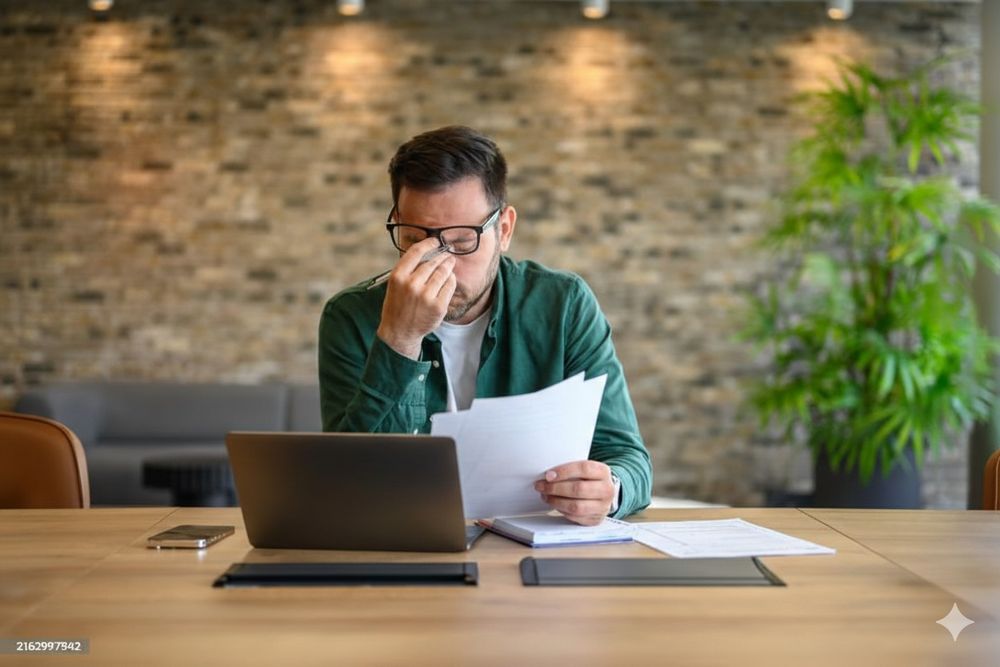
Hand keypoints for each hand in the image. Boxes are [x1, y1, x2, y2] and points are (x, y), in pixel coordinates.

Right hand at [376, 238, 456, 359]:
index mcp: (398, 276)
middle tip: (447, 254)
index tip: (435, 241)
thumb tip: (428, 252)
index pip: (416, 252)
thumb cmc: (397, 305)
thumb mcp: (395, 284)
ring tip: (450, 263)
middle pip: (432, 263)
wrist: (399, 331)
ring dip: (448, 266)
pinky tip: (450, 278)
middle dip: (442, 256)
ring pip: (443, 273)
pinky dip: (451, 280)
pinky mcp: (438, 306)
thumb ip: (408, 269)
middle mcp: (412, 285)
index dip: (428, 243)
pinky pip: (449, 286)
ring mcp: (426, 296)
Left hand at [534, 460, 614, 525]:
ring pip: (576, 506)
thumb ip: (570, 469)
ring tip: (545, 496)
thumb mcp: (585, 470)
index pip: (584, 469)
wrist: (604, 493)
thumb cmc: (589, 479)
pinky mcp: (596, 519)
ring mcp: (603, 506)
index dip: (564, 472)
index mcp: (603, 472)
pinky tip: (555, 504)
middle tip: (541, 486)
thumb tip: (548, 474)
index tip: (548, 475)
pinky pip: (576, 517)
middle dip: (555, 488)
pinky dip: (562, 511)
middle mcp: (606, 489)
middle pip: (578, 489)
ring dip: (556, 501)